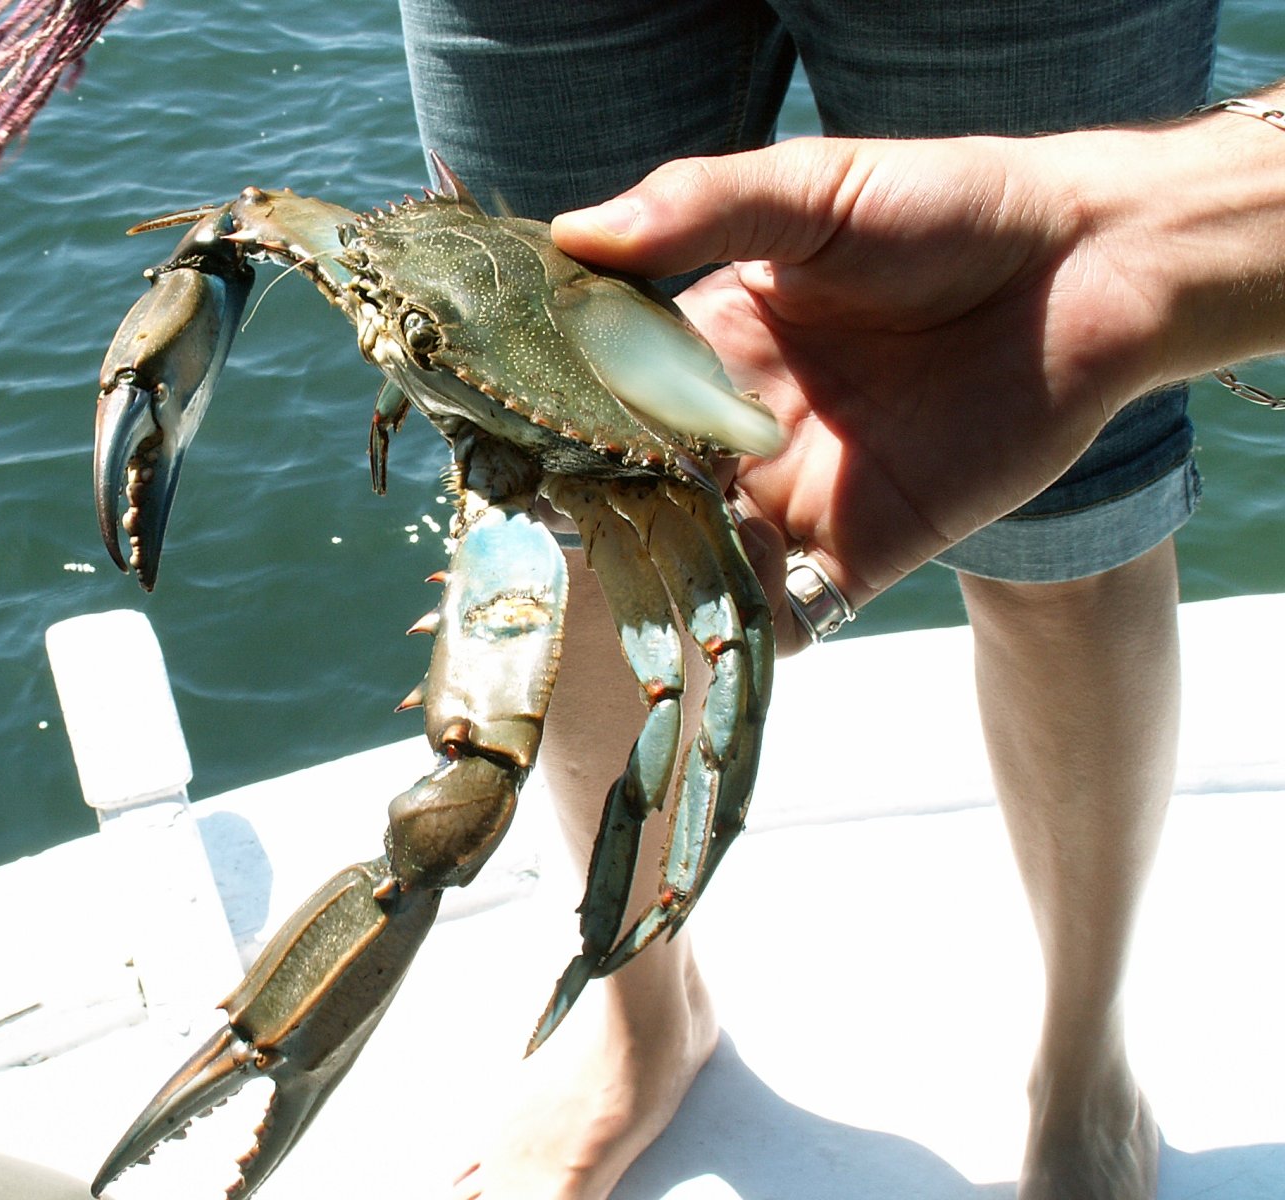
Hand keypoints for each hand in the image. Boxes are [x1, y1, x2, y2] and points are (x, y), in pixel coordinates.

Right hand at [551, 123, 1265, 642]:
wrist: (1090, 270)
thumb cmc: (949, 207)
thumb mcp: (814, 191)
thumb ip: (700, 210)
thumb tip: (571, 234)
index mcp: (707, 343)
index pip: (604, 399)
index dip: (556, 426)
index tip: (502, 446)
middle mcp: (736, 428)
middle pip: (639, 495)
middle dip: (596, 525)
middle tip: (540, 549)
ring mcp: (795, 495)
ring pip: (698, 564)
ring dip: (659, 588)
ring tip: (616, 602)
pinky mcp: (862, 552)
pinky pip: (788, 615)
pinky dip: (746, 641)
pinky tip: (711, 644)